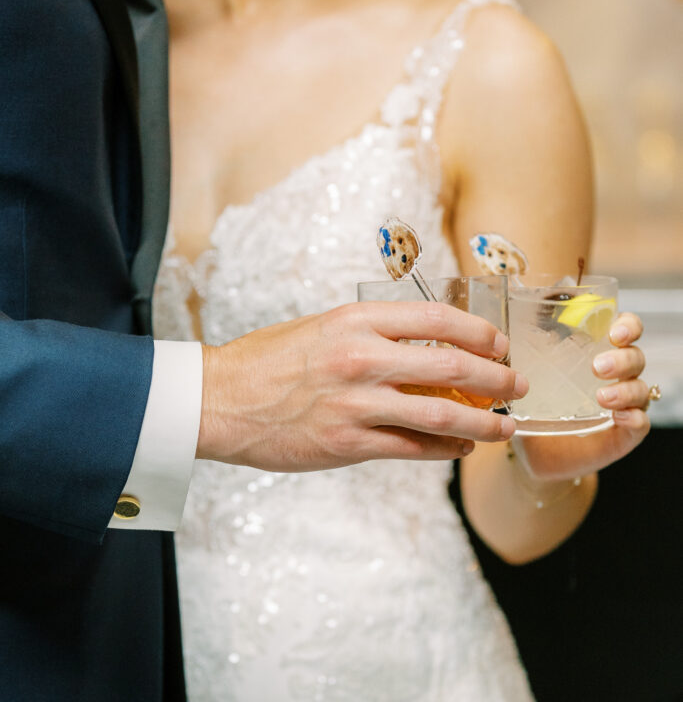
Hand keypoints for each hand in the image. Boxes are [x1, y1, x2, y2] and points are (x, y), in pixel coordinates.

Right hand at [197, 301, 527, 471]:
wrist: (221, 399)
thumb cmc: (270, 359)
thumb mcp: (325, 327)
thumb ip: (374, 334)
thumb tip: (431, 348)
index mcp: (356, 320)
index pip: (438, 319)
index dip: (479, 332)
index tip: (499, 344)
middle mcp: (361, 357)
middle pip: (451, 367)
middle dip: (495, 379)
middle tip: (516, 386)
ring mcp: (356, 403)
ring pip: (440, 415)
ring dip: (483, 423)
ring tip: (505, 428)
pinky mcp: (347, 443)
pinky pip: (413, 449)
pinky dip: (446, 450)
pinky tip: (462, 449)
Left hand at [514, 311, 649, 481]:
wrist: (532, 449)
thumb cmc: (532, 402)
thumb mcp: (527, 372)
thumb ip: (524, 347)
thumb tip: (502, 326)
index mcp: (596, 351)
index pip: (625, 329)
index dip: (628, 325)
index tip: (615, 332)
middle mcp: (616, 375)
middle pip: (635, 357)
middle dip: (622, 359)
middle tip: (596, 367)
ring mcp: (622, 404)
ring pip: (641, 388)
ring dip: (626, 389)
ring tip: (601, 397)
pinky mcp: (623, 434)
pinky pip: (641, 423)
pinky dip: (635, 418)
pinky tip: (619, 416)